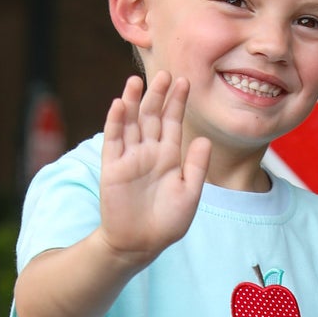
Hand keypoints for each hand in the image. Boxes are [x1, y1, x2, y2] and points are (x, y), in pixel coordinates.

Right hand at [97, 71, 211, 267]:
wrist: (140, 243)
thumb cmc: (167, 222)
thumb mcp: (189, 194)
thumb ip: (196, 167)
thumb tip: (204, 139)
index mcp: (169, 157)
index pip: (173, 123)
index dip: (177, 102)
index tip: (184, 82)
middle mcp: (149, 152)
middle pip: (152, 116)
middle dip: (158, 95)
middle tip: (164, 73)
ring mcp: (130, 157)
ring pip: (131, 122)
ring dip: (134, 102)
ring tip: (138, 80)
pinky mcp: (112, 166)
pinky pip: (114, 139)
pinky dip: (116, 121)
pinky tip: (120, 103)